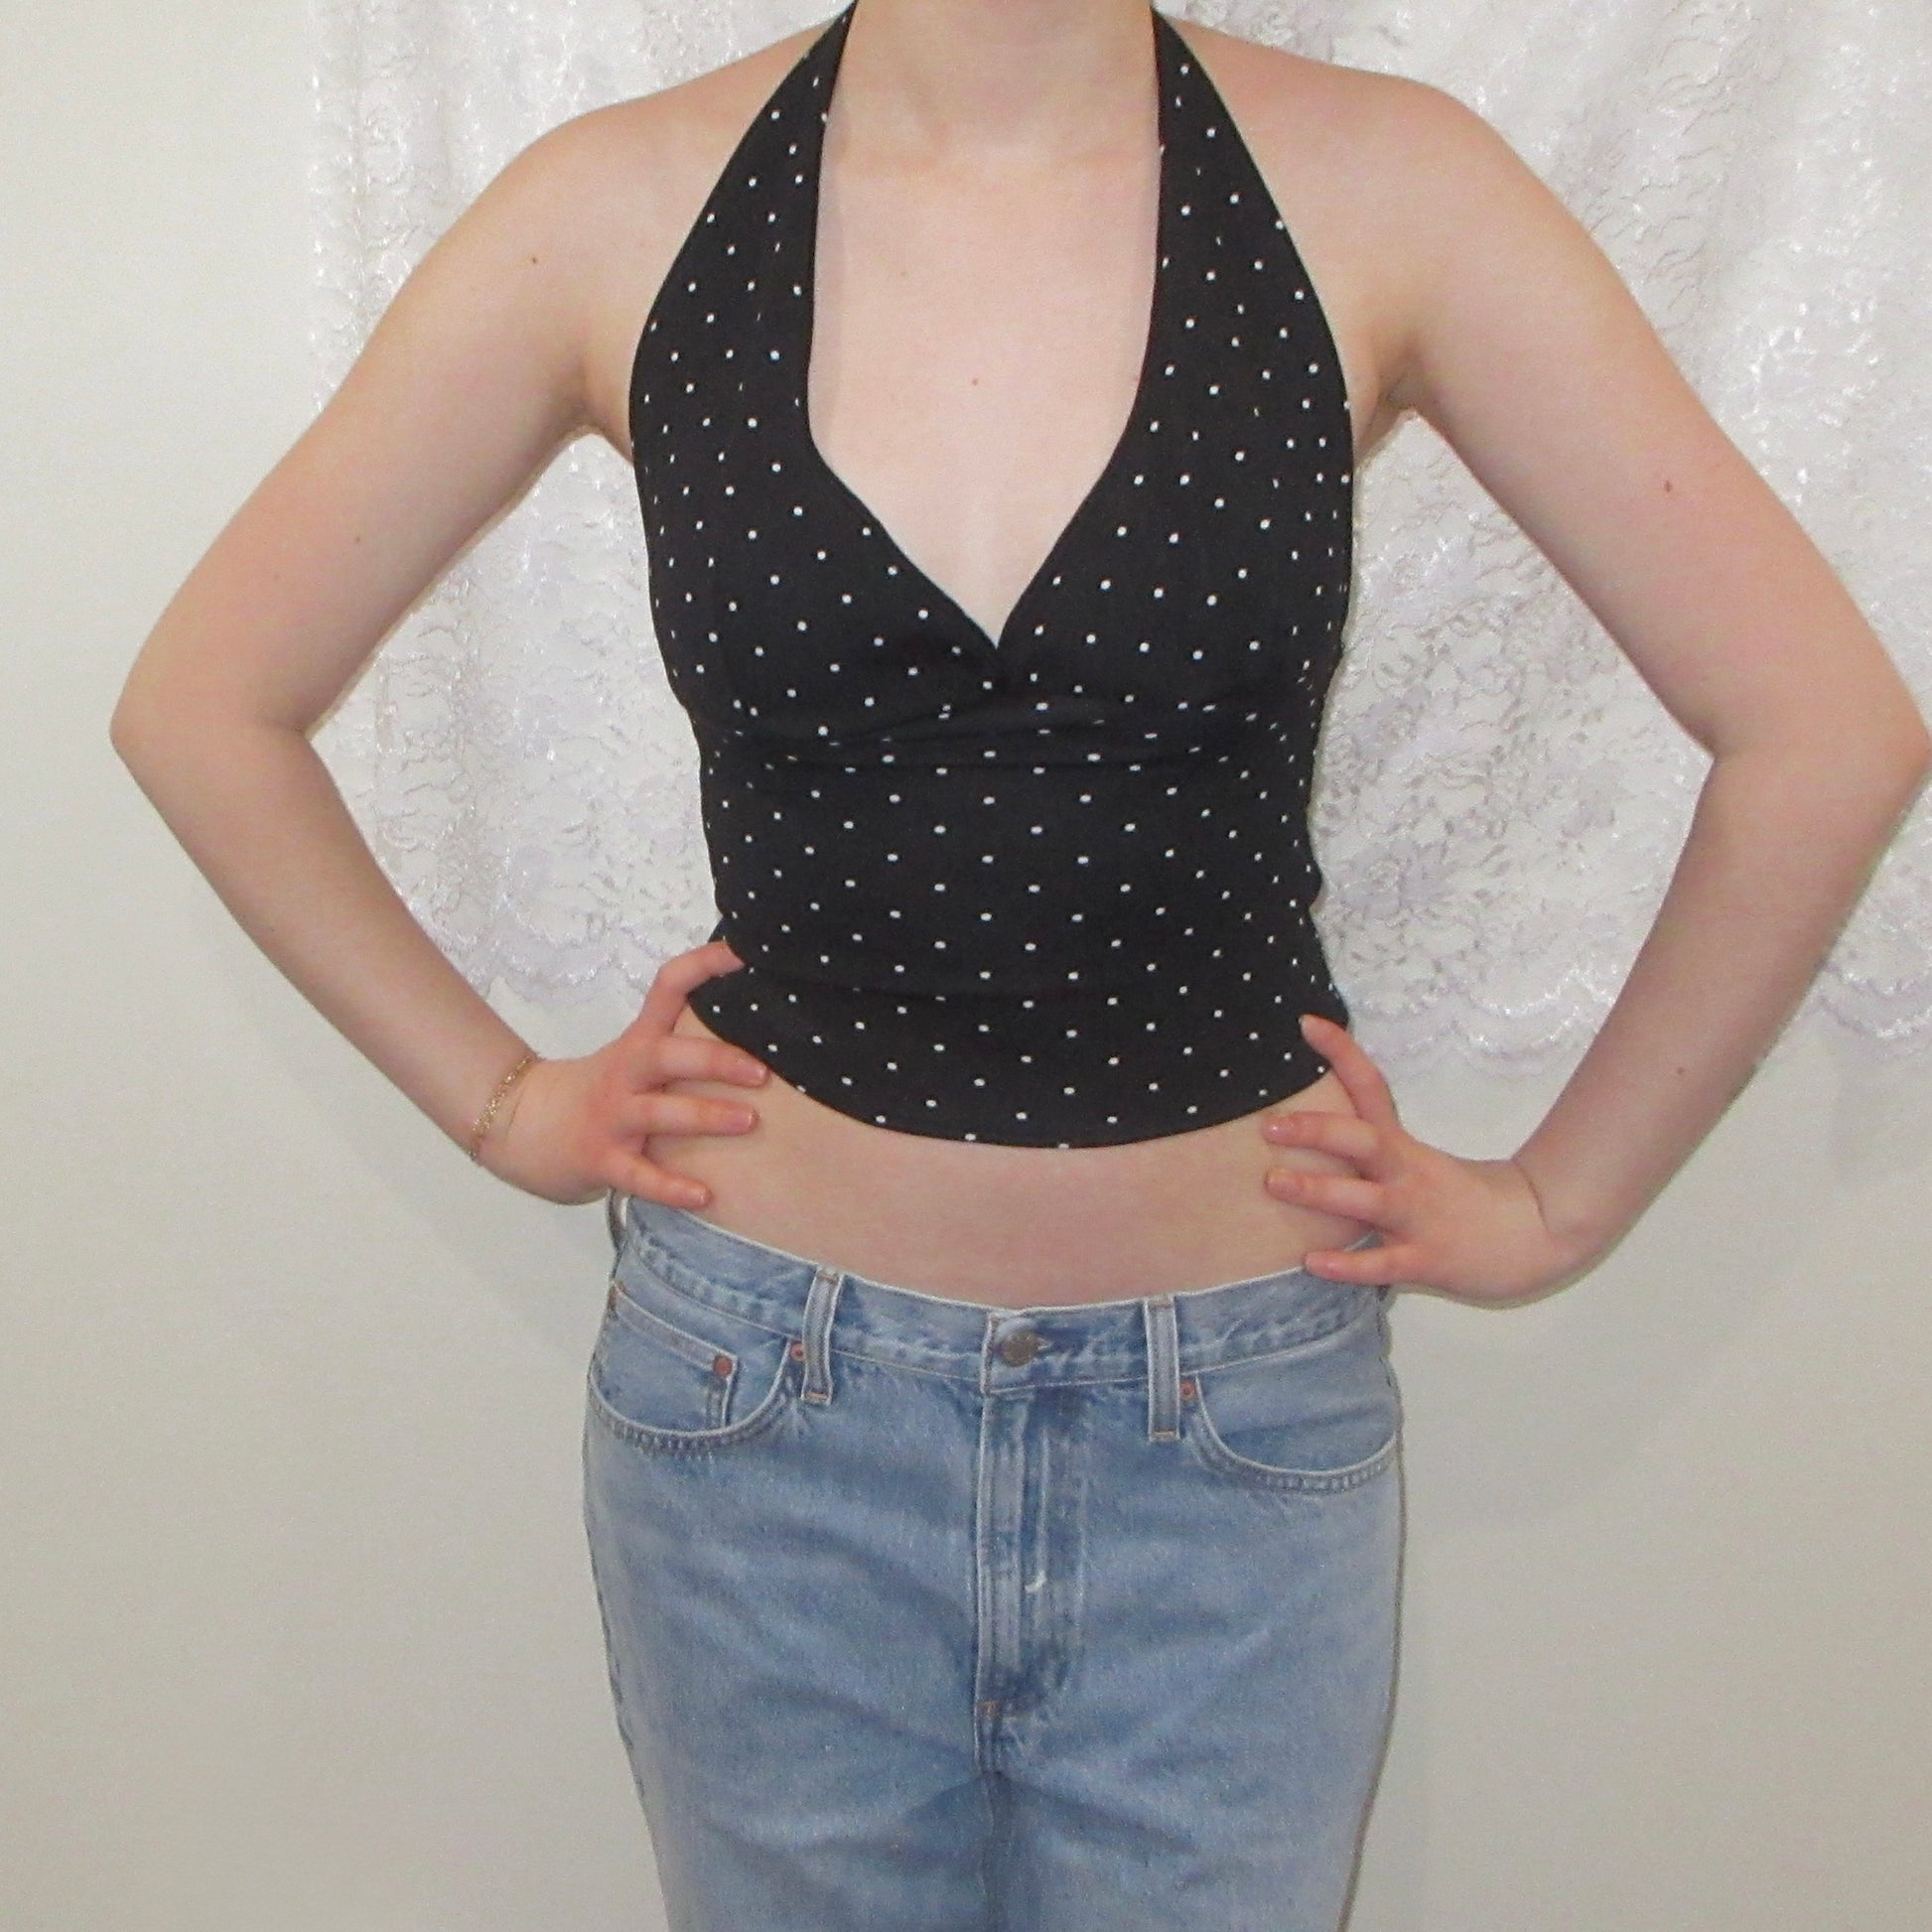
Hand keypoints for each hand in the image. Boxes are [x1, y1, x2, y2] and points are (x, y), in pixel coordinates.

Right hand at [477, 939, 771, 1206]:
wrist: (517, 1126)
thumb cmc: (596, 1091)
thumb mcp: (632, 1057)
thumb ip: (679, 1045)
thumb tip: (752, 1029)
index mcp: (637, 1042)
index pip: (667, 988)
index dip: (702, 966)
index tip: (742, 953)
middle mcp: (625, 1075)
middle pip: (667, 1055)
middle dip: (716, 1061)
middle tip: (761, 1072)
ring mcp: (611, 1118)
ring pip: (660, 1114)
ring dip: (706, 1116)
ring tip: (748, 1122)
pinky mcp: (601, 1160)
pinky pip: (640, 1177)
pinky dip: (672, 1188)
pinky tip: (704, 1195)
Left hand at [1259, 1014, 1596, 1306]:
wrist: (1541, 1233)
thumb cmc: (1466, 1198)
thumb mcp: (1418, 1162)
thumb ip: (1373, 1147)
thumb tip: (1320, 1129)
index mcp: (1403, 1148)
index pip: (1371, 1088)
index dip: (1341, 1054)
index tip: (1306, 1023)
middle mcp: (1408, 1176)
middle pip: (1364, 1141)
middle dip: (1317, 1130)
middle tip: (1269, 1124)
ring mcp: (1418, 1218)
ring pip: (1366, 1200)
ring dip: (1319, 1190)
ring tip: (1274, 1182)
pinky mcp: (1427, 1260)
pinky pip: (1383, 1264)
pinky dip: (1348, 1265)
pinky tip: (1312, 1263)